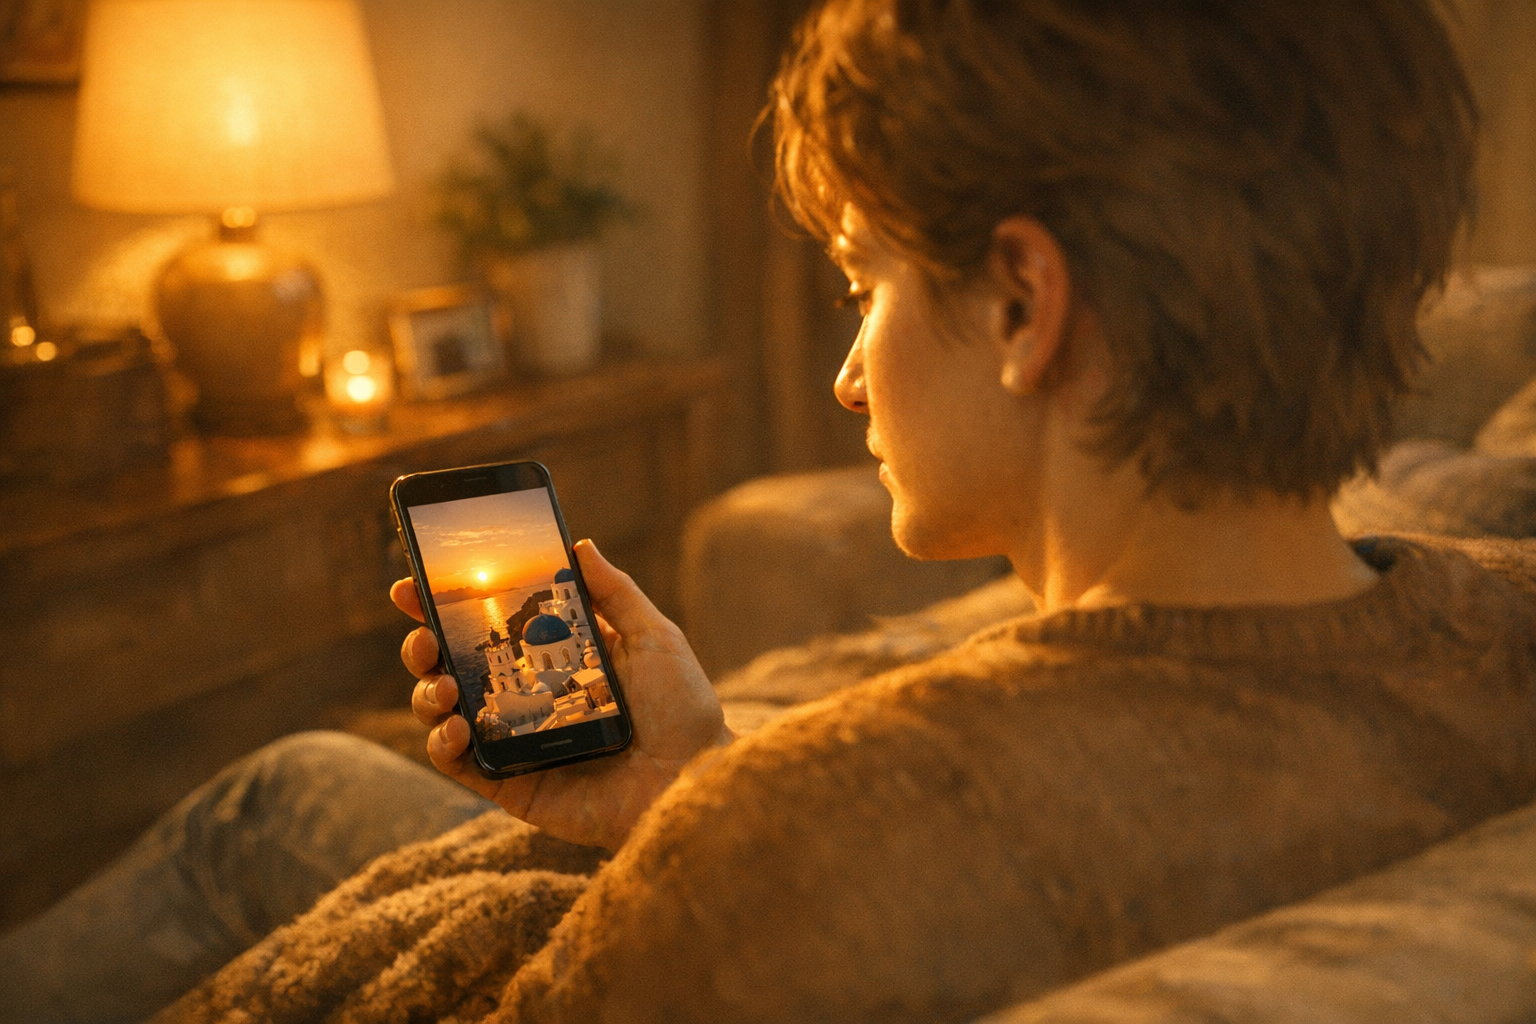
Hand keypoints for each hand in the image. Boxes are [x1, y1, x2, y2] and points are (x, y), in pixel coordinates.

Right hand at [391, 539, 732, 850]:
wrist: (692, 781)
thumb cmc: (682, 711)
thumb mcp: (653, 639)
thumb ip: (615, 593)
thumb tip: (580, 544)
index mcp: (553, 659)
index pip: (489, 626)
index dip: (443, 606)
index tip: (413, 583)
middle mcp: (527, 697)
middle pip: (453, 666)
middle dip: (423, 646)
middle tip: (425, 636)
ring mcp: (515, 741)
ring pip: (443, 714)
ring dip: (427, 693)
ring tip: (445, 686)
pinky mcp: (512, 784)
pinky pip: (459, 766)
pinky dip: (442, 745)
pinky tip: (455, 727)